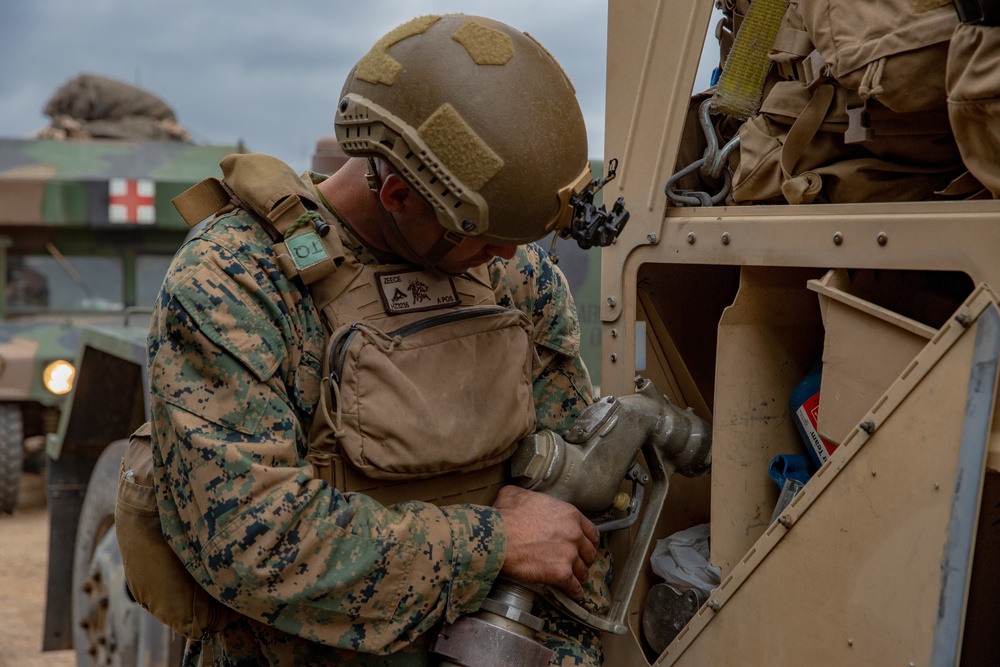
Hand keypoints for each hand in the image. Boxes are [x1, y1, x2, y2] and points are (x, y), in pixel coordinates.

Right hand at [493, 485, 599, 599]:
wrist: (497, 536)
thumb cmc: (505, 515)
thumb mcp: (517, 495)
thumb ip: (528, 497)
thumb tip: (521, 499)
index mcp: (568, 514)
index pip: (591, 531)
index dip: (588, 541)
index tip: (586, 546)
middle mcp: (574, 534)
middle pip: (589, 552)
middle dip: (585, 559)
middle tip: (580, 563)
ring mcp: (569, 554)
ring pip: (583, 570)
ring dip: (580, 576)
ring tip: (576, 579)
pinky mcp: (560, 573)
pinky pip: (574, 587)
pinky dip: (574, 592)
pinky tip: (574, 594)